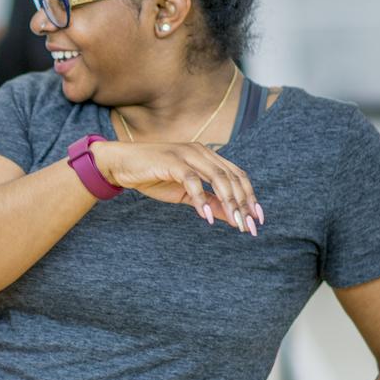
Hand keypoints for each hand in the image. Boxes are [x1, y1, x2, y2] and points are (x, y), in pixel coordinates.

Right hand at [92, 141, 262, 233]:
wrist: (121, 165)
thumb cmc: (153, 177)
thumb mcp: (185, 194)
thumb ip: (208, 201)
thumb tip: (231, 217)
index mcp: (207, 156)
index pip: (237, 175)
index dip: (250, 195)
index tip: (257, 217)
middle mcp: (201, 152)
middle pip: (231, 177)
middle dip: (243, 203)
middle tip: (250, 226)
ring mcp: (187, 155)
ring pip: (217, 178)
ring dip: (229, 202)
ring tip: (236, 223)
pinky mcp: (172, 162)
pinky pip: (192, 181)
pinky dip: (201, 199)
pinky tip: (206, 217)